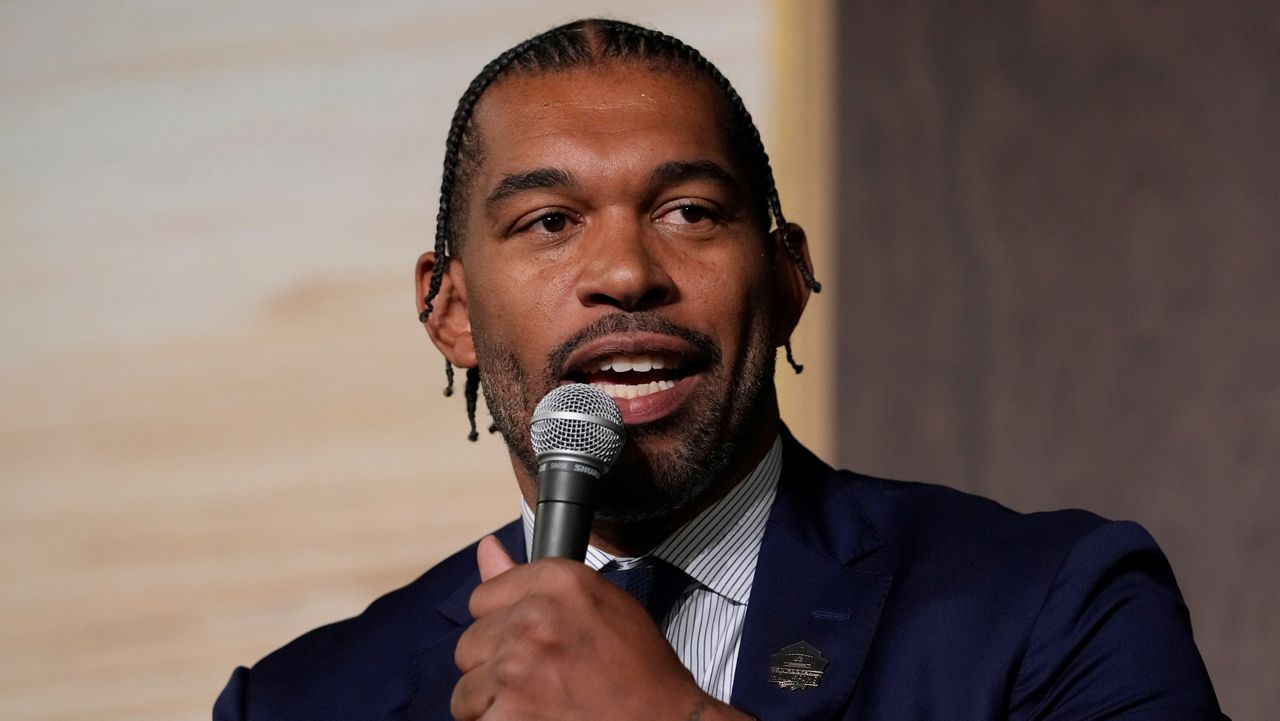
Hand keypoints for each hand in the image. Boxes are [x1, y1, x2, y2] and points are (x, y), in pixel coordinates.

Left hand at [450, 536, 725, 719]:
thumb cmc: (639, 670)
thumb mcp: (599, 604)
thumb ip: (535, 581)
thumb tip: (486, 549)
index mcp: (558, 582)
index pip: (483, 597)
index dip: (503, 624)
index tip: (529, 641)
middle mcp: (533, 618)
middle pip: (470, 644)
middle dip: (495, 665)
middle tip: (539, 678)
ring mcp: (516, 669)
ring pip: (466, 688)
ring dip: (493, 702)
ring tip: (536, 704)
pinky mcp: (507, 716)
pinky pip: (475, 720)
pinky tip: (533, 720)